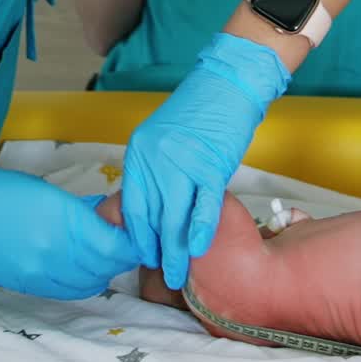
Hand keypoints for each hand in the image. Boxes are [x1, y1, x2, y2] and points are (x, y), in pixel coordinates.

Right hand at [0, 160, 139, 298]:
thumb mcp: (47, 191)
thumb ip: (80, 209)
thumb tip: (108, 217)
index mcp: (61, 222)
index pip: (113, 245)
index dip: (130, 238)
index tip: (135, 225)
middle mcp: (53, 254)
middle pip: (105, 267)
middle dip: (121, 253)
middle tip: (123, 235)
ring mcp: (39, 275)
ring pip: (89, 283)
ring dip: (102, 269)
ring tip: (102, 249)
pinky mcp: (26, 286)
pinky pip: (67, 291)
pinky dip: (82, 280)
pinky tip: (80, 264)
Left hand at [120, 32, 290, 289]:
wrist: (227, 84)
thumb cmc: (199, 113)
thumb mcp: (165, 140)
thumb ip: (156, 172)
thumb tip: (156, 213)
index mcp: (139, 151)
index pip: (133, 204)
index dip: (139, 235)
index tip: (145, 256)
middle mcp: (155, 158)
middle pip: (153, 216)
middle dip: (157, 250)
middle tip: (163, 275)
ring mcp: (182, 163)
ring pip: (174, 218)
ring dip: (175, 251)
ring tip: (179, 276)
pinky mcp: (211, 166)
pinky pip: (203, 206)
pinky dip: (199, 230)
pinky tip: (196, 250)